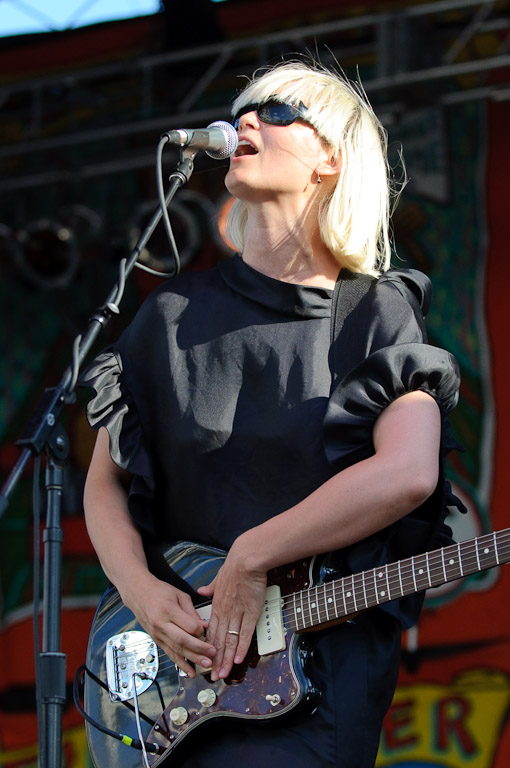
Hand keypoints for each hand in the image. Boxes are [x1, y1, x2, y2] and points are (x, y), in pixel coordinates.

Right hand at [121, 574, 216, 677]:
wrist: (138, 593)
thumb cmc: (160, 591)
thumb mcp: (179, 595)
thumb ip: (191, 612)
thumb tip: (204, 626)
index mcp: (168, 610)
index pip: (188, 625)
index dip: (200, 631)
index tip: (208, 632)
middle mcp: (161, 624)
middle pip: (182, 640)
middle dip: (199, 649)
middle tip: (212, 655)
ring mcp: (157, 634)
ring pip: (176, 650)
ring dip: (192, 659)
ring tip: (205, 665)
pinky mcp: (156, 640)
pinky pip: (169, 654)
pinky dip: (180, 664)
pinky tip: (190, 671)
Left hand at [197, 540, 266, 681]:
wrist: (246, 560)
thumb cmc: (234, 567)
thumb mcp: (218, 577)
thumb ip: (210, 587)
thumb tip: (201, 590)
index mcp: (217, 605)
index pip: (211, 631)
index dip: (208, 647)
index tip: (206, 659)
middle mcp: (225, 612)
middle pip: (218, 641)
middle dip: (215, 660)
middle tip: (213, 676)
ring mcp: (237, 613)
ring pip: (230, 640)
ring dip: (226, 659)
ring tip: (223, 673)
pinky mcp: (251, 612)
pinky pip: (245, 633)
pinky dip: (241, 647)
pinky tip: (238, 659)